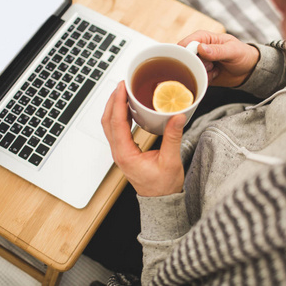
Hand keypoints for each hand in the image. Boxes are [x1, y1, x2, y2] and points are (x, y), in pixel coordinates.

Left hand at [101, 81, 185, 196]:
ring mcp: (120, 152)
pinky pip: (116, 130)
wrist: (160, 201)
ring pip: (109, 125)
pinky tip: (129, 108)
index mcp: (126, 155)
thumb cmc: (163, 186)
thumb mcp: (170, 161)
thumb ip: (173, 138)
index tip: (122, 87)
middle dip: (113, 100)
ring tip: (124, 92)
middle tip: (123, 84)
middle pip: (107, 121)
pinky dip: (119, 115)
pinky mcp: (125, 152)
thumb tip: (177, 116)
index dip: (118, 102)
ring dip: (114, 107)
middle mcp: (119, 153)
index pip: (116, 123)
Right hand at [178, 30, 259, 86]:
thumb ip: (217, 50)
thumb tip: (200, 48)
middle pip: (185, 59)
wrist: (248, 71)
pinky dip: (206, 80)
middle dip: (198, 65)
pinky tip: (215, 75)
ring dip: (203, 73)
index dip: (188, 53)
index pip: (185, 44)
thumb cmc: (243, 55)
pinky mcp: (201, 73)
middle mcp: (198, 49)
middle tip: (211, 65)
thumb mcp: (232, 51)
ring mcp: (199, 62)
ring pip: (191, 70)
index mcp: (203, 38)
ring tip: (215, 69)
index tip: (198, 61)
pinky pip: (197, 79)